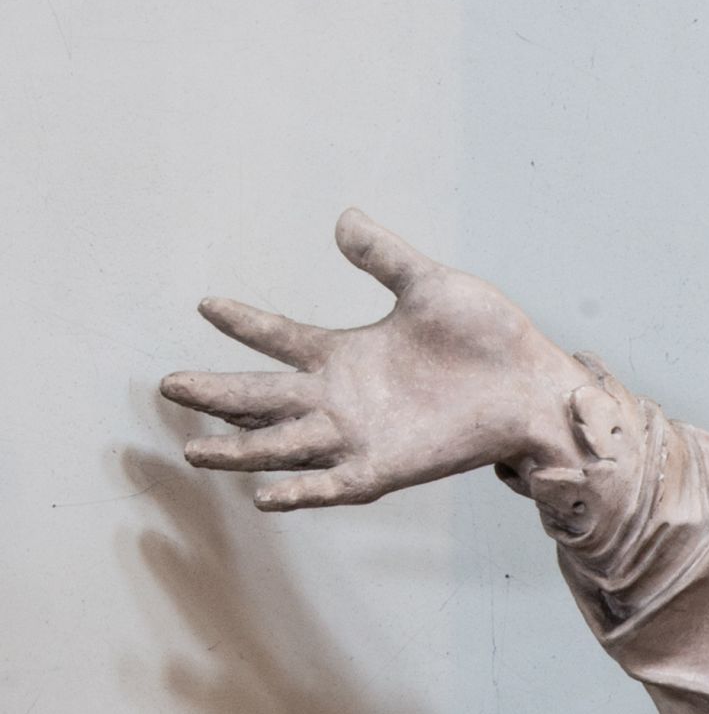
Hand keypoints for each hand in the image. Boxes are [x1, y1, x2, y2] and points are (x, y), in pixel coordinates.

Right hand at [160, 211, 576, 510]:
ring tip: (192, 448)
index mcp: (348, 353)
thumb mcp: (431, 286)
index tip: (205, 304)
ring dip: (239, 448)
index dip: (244, 323)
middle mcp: (343, 398)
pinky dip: (299, 491)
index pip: (280, 338)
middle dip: (217, 393)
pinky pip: (331, 484)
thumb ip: (384, 258)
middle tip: (168, 386)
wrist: (535, 386)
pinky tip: (264, 495)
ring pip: (282, 446)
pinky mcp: (385, 468)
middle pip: (263, 397)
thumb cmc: (490, 337)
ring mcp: (360, 436)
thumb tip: (344, 218)